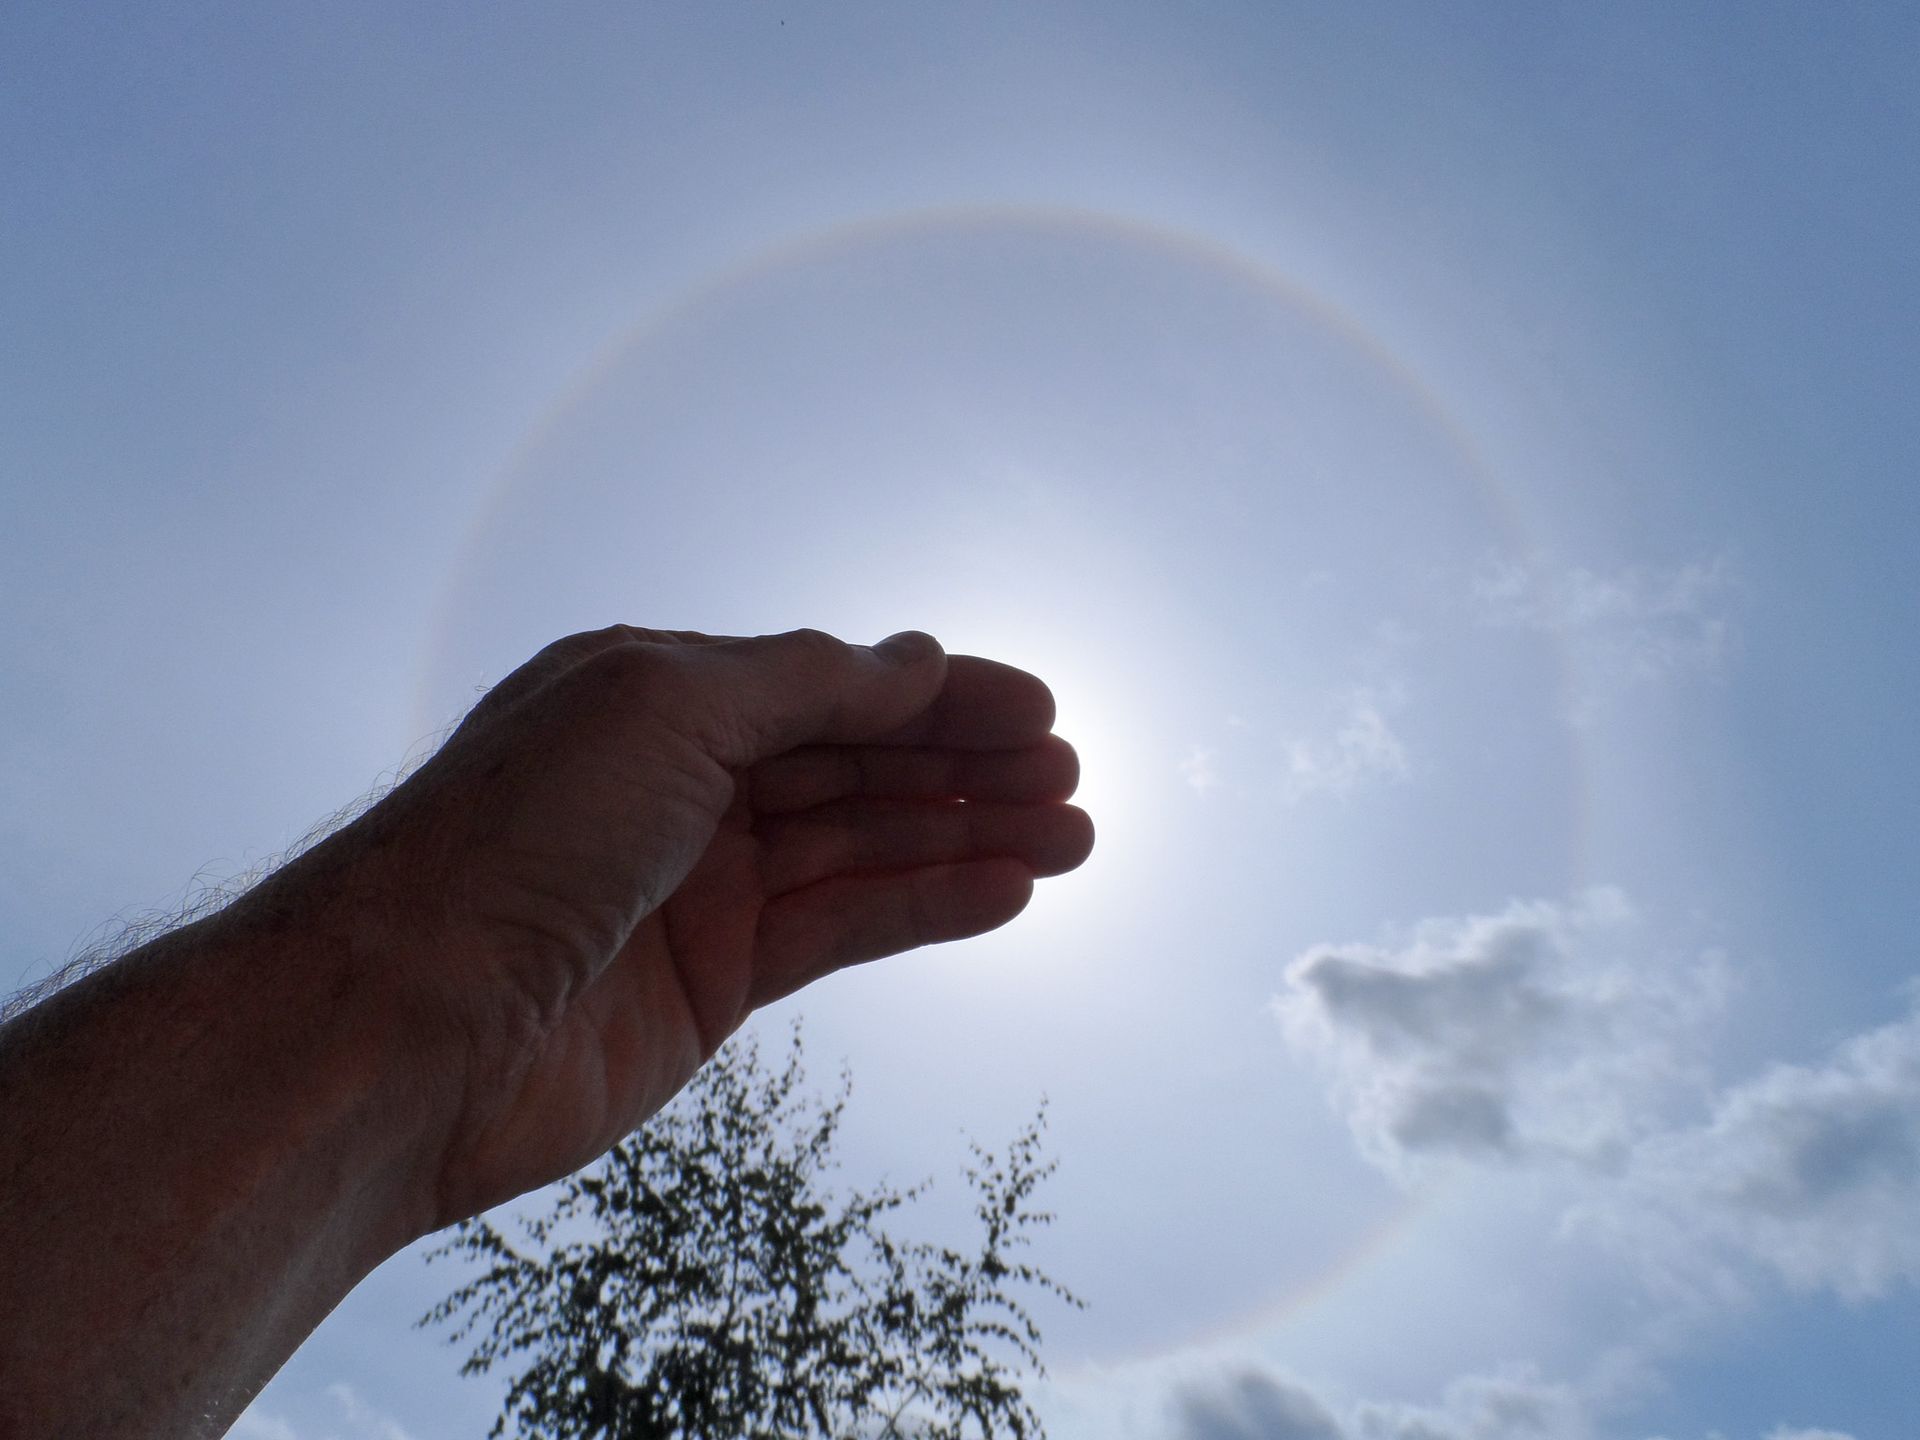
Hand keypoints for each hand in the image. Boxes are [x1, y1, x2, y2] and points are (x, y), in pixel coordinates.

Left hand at [267, 625, 1092, 1229]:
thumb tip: (916, 656)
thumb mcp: (663, 710)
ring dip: (970, 838)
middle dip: (967, 765)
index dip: (937, 694)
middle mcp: (681, 783)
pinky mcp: (713, 983)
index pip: (828, 684)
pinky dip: (924, 906)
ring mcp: (700, 886)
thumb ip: (803, 683)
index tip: (1041, 708)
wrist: (401, 1034)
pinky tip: (1007, 891)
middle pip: (857, 763)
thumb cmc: (513, 842)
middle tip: (1073, 777)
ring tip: (1076, 835)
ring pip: (864, 849)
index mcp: (656, 695)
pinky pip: (842, 929)